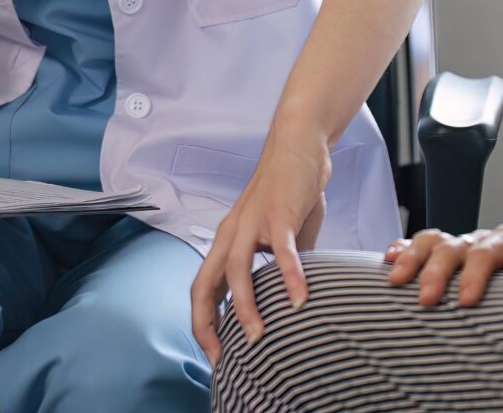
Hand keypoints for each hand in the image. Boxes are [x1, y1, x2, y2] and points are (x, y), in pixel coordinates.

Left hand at [190, 131, 330, 361]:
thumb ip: (282, 264)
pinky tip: (299, 300)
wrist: (299, 143)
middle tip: (221, 358)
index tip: (215, 353)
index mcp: (227, 240)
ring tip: (258, 337)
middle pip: (204, 284)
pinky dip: (288, 276)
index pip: (203, 287)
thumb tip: (294, 295)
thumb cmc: (290, 190)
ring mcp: (252, 222)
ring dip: (244, 307)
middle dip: (207, 325)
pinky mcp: (278, 213)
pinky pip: (281, 251)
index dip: (203, 322)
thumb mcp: (283, 235)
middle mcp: (231, 233)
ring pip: (236, 271)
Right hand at [382, 225, 502, 306]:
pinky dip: (402, 248)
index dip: (473, 275)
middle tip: (427, 300)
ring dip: (412, 259)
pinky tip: (388, 258)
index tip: (465, 300)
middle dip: (436, 273)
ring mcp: (459, 243)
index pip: (486, 253)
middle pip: (453, 248)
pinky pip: (418, 242)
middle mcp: (478, 239)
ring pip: (431, 241)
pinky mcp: (444, 250)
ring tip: (397, 281)